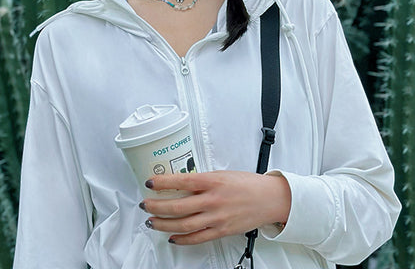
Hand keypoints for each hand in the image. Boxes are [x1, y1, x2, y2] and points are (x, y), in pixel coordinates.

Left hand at [140, 171, 289, 244]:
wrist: (269, 199)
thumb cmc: (247, 183)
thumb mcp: (222, 174)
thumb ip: (202, 180)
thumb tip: (180, 183)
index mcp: (212, 181)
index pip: (181, 181)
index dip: (162, 183)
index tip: (149, 182)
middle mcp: (213, 200)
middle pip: (178, 206)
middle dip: (157, 206)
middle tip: (145, 204)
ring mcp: (217, 217)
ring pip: (183, 224)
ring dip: (164, 224)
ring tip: (152, 222)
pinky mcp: (221, 231)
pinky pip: (197, 238)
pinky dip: (182, 239)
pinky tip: (173, 237)